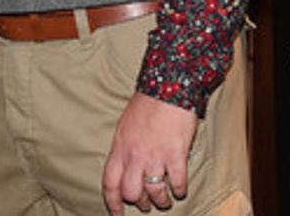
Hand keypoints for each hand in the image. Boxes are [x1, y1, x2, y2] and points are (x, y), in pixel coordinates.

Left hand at [101, 93, 198, 214]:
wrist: (168, 87)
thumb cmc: (147, 104)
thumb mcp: (125, 125)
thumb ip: (124, 148)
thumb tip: (126, 166)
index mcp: (119, 148)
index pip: (109, 183)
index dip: (112, 203)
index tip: (117, 214)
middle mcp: (135, 156)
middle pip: (131, 193)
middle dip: (140, 203)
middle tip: (146, 205)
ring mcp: (155, 156)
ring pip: (155, 193)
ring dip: (161, 200)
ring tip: (165, 199)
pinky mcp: (176, 154)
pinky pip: (177, 183)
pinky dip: (179, 189)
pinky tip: (180, 188)